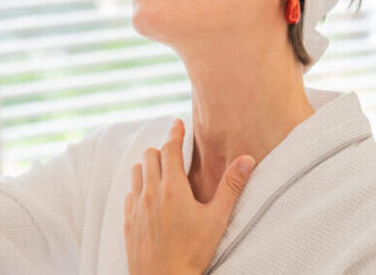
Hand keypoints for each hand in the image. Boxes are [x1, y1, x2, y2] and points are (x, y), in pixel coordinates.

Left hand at [124, 118, 256, 274]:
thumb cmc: (193, 253)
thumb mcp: (217, 219)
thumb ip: (231, 186)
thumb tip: (247, 159)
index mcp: (172, 189)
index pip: (170, 149)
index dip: (175, 133)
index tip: (178, 123)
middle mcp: (150, 193)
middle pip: (149, 156)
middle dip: (162, 149)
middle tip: (174, 151)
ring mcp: (136, 208)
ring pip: (136, 172)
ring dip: (147, 166)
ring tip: (161, 171)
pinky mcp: (128, 222)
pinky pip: (129, 194)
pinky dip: (138, 188)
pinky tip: (148, 196)